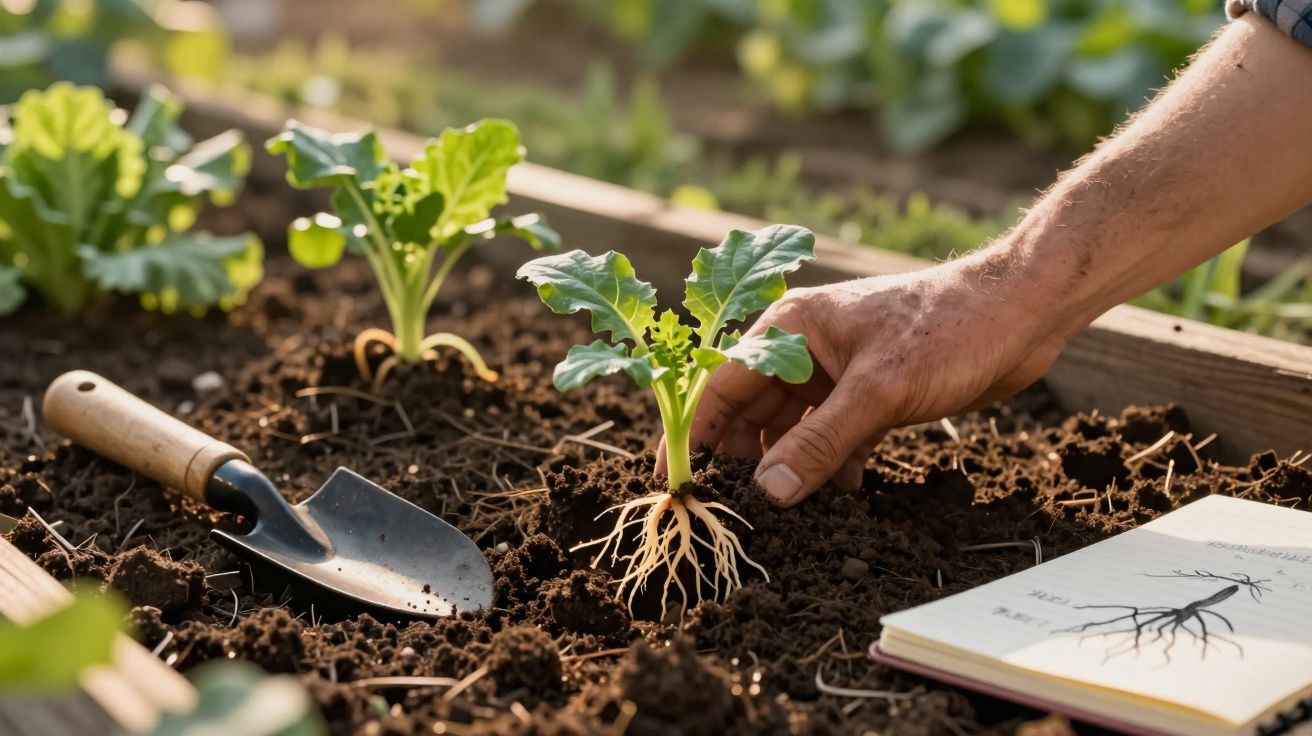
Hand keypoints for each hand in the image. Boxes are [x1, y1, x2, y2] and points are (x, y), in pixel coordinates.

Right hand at [662, 252, 1068, 506]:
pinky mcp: (870, 394)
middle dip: (743, 460)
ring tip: (787, 513)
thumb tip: (768, 492)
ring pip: (792, 428)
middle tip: (734, 511)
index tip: (676, 481)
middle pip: (751, 412)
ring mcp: (837, 372)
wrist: (1024, 312)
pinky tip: (840, 494)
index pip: (721, 386)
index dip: (696, 434)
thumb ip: (819, 443)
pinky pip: (831, 436)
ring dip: (790, 466)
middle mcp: (804, 349)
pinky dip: (830, 465)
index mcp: (790, 329)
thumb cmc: (949, 328)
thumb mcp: (879, 392)